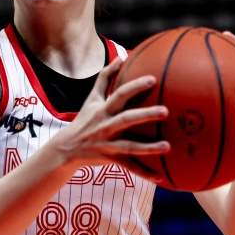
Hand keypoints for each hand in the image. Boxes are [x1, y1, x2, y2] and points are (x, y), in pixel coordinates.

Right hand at [49, 56, 170, 181]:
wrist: (67, 148)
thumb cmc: (85, 118)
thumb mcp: (92, 97)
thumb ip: (106, 77)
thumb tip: (122, 56)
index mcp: (103, 110)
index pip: (120, 94)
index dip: (135, 87)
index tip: (153, 80)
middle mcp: (106, 127)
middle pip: (126, 119)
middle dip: (145, 115)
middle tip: (165, 111)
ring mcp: (108, 145)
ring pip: (130, 146)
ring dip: (148, 148)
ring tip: (168, 146)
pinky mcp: (111, 160)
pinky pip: (129, 167)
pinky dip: (144, 173)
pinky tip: (161, 178)